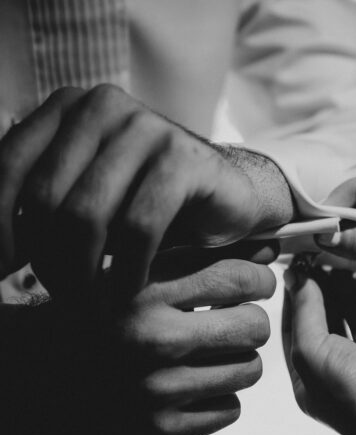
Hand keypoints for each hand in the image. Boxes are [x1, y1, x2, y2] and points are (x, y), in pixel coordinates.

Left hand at [0, 85, 293, 296]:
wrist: (226, 196)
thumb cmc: (148, 203)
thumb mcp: (86, 196)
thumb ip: (43, 202)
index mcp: (69, 107)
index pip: (8, 165)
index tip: (3, 270)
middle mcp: (104, 106)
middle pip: (45, 197)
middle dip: (46, 258)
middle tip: (61, 294)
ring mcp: (147, 128)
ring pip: (87, 214)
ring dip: (82, 271)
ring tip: (89, 300)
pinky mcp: (185, 160)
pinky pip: (139, 228)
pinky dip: (128, 270)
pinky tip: (128, 291)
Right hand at [10, 249, 275, 434]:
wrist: (40, 371)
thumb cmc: (101, 310)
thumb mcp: (141, 270)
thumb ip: (204, 254)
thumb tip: (271, 248)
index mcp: (146, 290)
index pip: (241, 278)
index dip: (259, 280)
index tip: (253, 284)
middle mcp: (151, 340)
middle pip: (255, 327)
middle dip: (251, 321)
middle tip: (235, 321)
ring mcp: (154, 389)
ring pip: (249, 370)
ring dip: (239, 360)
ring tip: (213, 354)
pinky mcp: (158, 428)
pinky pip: (230, 409)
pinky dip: (220, 397)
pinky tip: (195, 385)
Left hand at [282, 262, 355, 434]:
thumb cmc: (353, 396)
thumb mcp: (312, 353)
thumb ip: (306, 313)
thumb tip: (299, 278)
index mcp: (309, 378)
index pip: (294, 329)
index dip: (294, 298)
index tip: (294, 266)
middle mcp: (338, 368)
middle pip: (325, 318)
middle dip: (321, 287)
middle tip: (318, 254)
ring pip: (354, 312)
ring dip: (346, 286)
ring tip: (340, 256)